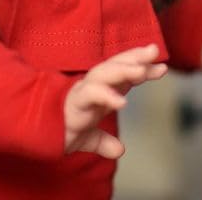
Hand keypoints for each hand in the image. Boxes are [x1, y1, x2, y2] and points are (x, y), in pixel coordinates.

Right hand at [64, 44, 166, 158]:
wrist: (39, 134)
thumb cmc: (63, 127)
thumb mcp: (88, 137)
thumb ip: (103, 141)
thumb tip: (118, 149)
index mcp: (100, 90)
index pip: (123, 73)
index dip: (141, 67)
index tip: (162, 67)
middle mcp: (93, 85)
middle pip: (116, 65)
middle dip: (135, 58)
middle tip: (155, 51)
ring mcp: (83, 91)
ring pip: (104, 73)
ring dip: (124, 70)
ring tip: (142, 71)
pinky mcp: (74, 102)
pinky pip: (91, 94)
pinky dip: (106, 95)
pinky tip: (122, 102)